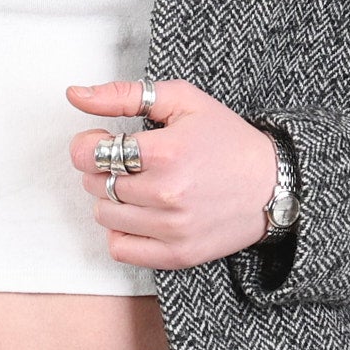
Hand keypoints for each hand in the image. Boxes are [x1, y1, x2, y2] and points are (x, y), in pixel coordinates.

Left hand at [65, 79, 280, 271]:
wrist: (273, 184)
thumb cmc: (227, 140)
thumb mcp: (182, 100)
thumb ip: (125, 95)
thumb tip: (76, 95)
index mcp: (167, 153)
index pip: (92, 154)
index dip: (88, 144)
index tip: (103, 140)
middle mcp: (167, 194)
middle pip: (96, 184)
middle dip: (103, 169)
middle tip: (129, 161)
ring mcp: (172, 229)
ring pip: (104, 216)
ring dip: (112, 199)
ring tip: (139, 186)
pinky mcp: (177, 255)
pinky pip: (120, 249)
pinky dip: (122, 232)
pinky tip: (141, 214)